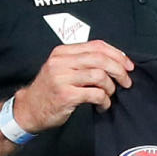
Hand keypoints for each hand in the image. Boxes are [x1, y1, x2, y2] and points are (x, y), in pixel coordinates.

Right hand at [11, 40, 133, 133]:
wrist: (28, 110)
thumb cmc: (50, 90)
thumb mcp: (62, 68)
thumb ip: (83, 61)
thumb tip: (116, 61)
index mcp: (63, 52)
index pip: (97, 45)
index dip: (117, 54)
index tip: (128, 65)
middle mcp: (61, 62)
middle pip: (100, 59)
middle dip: (119, 70)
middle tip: (126, 81)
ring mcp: (62, 78)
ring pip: (99, 76)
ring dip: (111, 87)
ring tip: (110, 95)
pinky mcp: (65, 95)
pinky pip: (95, 94)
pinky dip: (104, 100)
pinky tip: (103, 105)